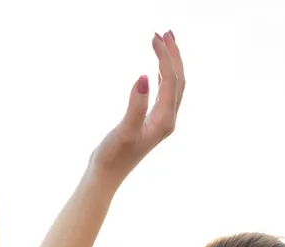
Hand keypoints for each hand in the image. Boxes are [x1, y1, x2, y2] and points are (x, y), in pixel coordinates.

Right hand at [89, 30, 185, 180]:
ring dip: (170, 63)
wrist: (105, 177)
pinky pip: (164, 94)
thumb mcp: (123, 130)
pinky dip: (163, 75)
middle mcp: (167, 120)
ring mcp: (161, 122)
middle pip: (178, 80)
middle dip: (174, 55)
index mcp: (164, 120)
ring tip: (163, 42)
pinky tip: (156, 69)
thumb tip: (144, 77)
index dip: (165, 56)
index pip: (171, 80)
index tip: (154, 36)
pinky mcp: (152, 123)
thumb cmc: (112, 156)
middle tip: (165, 31)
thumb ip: (135, 105)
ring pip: (173, 86)